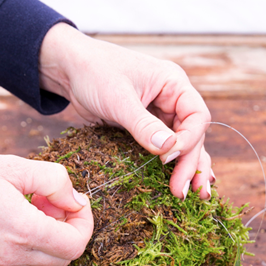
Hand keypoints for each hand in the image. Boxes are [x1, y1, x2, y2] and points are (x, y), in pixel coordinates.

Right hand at [0, 151, 93, 265]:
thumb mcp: (12, 165)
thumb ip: (53, 180)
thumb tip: (76, 199)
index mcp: (22, 229)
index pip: (75, 244)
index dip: (85, 222)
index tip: (76, 200)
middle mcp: (12, 254)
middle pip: (65, 259)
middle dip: (71, 229)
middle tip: (54, 201)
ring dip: (53, 241)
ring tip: (36, 209)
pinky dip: (34, 248)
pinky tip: (19, 220)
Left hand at [39, 23, 214, 199]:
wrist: (68, 69)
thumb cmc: (93, 71)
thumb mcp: (118, 98)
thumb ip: (143, 124)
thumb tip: (168, 149)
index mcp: (173, 84)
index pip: (196, 117)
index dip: (188, 141)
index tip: (168, 158)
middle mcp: (172, 100)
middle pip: (193, 136)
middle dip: (189, 164)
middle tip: (180, 192)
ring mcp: (160, 115)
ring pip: (183, 145)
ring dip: (188, 169)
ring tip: (196, 196)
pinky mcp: (145, 128)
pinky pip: (163, 149)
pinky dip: (171, 165)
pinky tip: (178, 182)